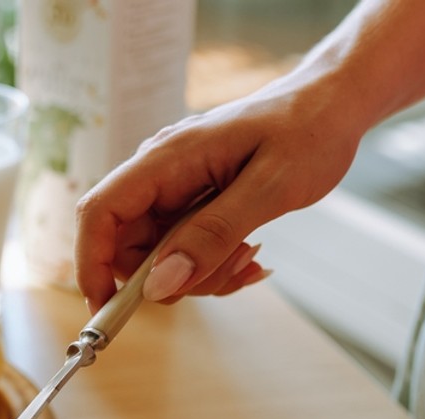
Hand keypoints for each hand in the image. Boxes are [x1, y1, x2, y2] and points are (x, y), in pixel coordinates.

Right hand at [76, 77, 363, 311]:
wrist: (332, 104)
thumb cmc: (308, 130)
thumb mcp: (270, 187)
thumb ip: (212, 235)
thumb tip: (160, 284)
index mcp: (166, 159)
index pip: (100, 212)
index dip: (91, 263)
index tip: (106, 308)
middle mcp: (160, 173)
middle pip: (127, 244)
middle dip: (168, 276)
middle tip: (226, 274)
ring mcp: (174, 188)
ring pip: (158, 254)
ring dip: (199, 272)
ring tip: (250, 256)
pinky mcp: (192, 201)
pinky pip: (184, 248)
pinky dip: (212, 264)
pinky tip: (249, 253)